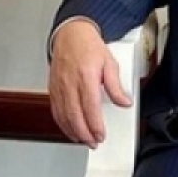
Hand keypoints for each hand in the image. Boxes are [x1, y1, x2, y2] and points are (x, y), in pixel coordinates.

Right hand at [48, 20, 130, 148]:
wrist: (70, 34)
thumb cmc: (88, 46)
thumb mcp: (109, 62)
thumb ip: (116, 85)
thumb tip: (124, 102)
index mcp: (86, 76)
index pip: (90, 107)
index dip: (95, 125)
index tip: (101, 135)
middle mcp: (70, 83)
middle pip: (74, 116)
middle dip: (84, 134)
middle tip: (94, 142)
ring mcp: (59, 87)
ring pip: (63, 116)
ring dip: (73, 132)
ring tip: (84, 140)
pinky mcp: (53, 89)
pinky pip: (55, 111)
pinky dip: (62, 124)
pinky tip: (69, 129)